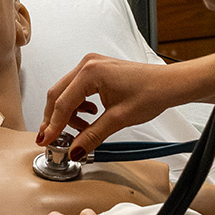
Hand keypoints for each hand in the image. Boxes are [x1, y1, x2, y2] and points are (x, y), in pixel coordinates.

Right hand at [36, 54, 207, 155]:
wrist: (169, 85)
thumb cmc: (151, 92)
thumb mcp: (118, 119)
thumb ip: (92, 135)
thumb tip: (74, 149)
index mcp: (90, 72)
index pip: (62, 103)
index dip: (52, 125)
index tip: (46, 141)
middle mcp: (87, 64)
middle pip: (57, 95)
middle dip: (55, 119)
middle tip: (54, 139)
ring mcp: (91, 65)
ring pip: (66, 93)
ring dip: (69, 114)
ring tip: (83, 129)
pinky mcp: (96, 70)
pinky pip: (77, 90)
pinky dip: (78, 106)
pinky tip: (91, 115)